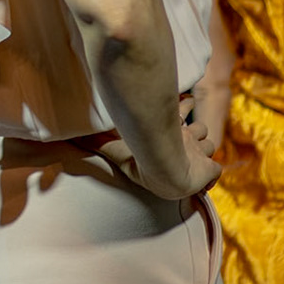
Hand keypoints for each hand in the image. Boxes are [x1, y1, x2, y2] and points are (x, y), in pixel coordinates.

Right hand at [93, 98, 221, 199]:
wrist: (167, 170)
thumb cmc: (141, 156)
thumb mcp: (113, 146)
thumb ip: (93, 141)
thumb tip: (67, 136)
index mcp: (167, 130)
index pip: (178, 113)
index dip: (180, 110)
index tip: (181, 107)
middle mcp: (183, 139)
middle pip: (196, 128)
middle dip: (194, 130)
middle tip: (189, 134)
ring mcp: (197, 152)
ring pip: (207, 144)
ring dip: (203, 147)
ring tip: (198, 151)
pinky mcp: (209, 169)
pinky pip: (215, 169)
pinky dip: (212, 172)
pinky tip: (207, 177)